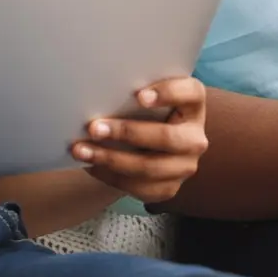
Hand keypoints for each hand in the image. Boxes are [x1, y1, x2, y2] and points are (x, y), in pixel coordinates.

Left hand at [71, 77, 207, 203]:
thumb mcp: (147, 96)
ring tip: (82, 150)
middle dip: (127, 132)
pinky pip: (140, 188)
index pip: (191, 93)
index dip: (168, 93)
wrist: (149, 146)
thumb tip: (98, 88)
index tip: (139, 95)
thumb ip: (135, 90)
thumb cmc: (145, 111)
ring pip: (149, 167)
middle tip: (94, 127)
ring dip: (110, 159)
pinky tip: (91, 165)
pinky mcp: (170, 188)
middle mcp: (195, 137)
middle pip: (166, 137)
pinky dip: (111, 177)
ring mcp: (185, 166)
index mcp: (194, 105)